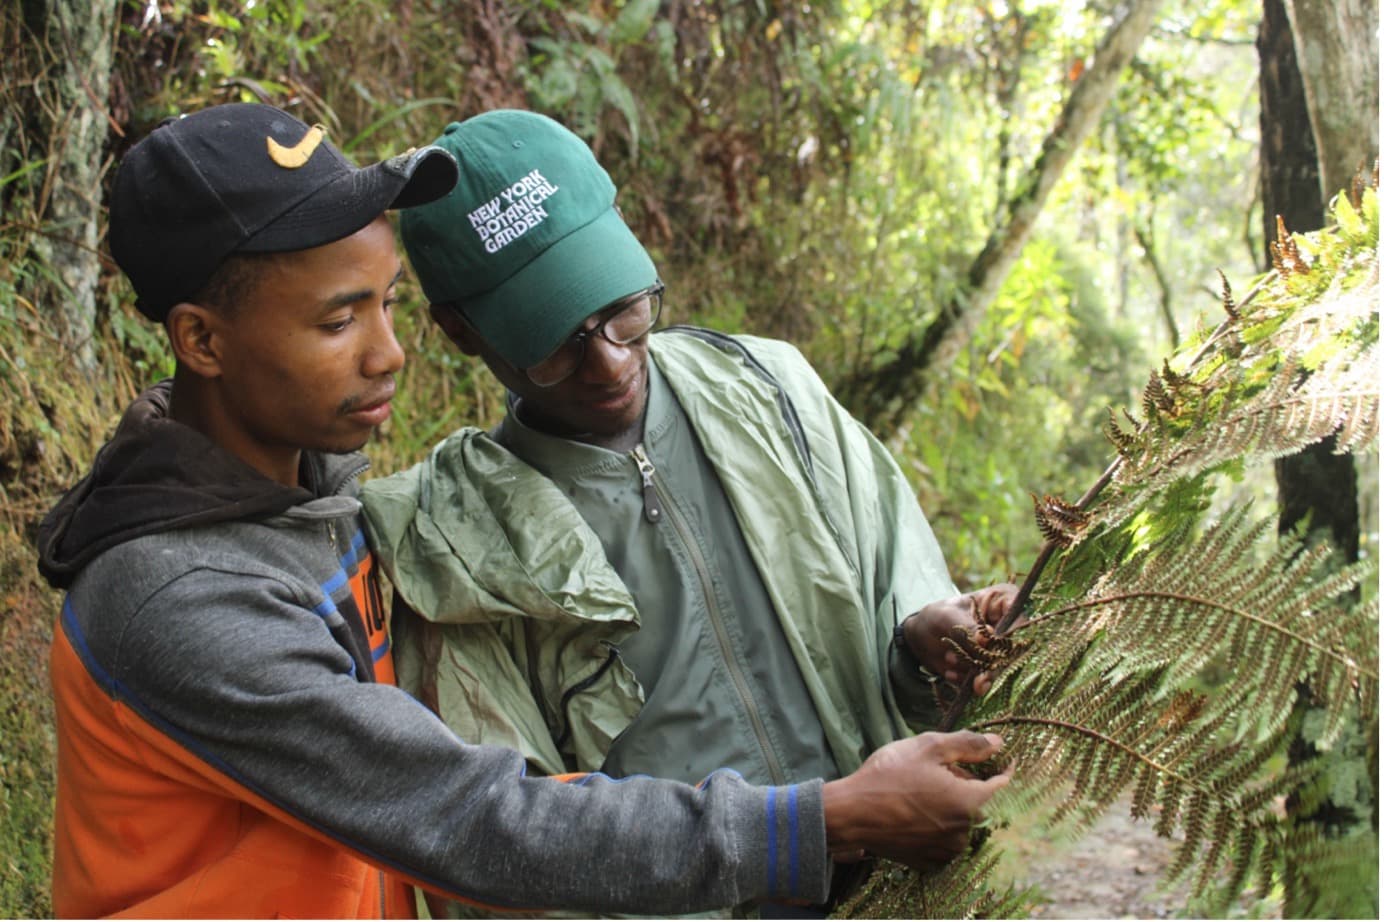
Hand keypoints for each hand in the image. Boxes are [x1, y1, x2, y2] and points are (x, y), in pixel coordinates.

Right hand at [821, 731, 1009, 867]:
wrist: (850, 814)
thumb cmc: (888, 776)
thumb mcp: (927, 748)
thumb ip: (967, 744)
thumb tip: (998, 742)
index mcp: (970, 803)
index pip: (1001, 784)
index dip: (1001, 767)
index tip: (1000, 757)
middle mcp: (965, 833)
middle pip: (978, 802)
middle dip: (966, 784)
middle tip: (939, 769)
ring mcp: (947, 851)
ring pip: (961, 821)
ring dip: (951, 805)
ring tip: (922, 790)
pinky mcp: (929, 862)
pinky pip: (945, 839)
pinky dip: (938, 825)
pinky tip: (915, 812)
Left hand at [902, 583, 1017, 694]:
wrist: (923, 636)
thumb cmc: (938, 615)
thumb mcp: (949, 617)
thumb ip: (968, 628)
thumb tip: (986, 641)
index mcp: (1004, 601)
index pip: (1020, 618)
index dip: (1010, 635)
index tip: (990, 644)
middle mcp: (1009, 626)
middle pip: (1014, 649)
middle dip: (992, 663)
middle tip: (974, 673)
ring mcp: (1001, 648)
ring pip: (1000, 667)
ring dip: (975, 670)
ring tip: (950, 659)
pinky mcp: (991, 666)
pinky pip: (986, 680)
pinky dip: (968, 680)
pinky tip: (950, 673)